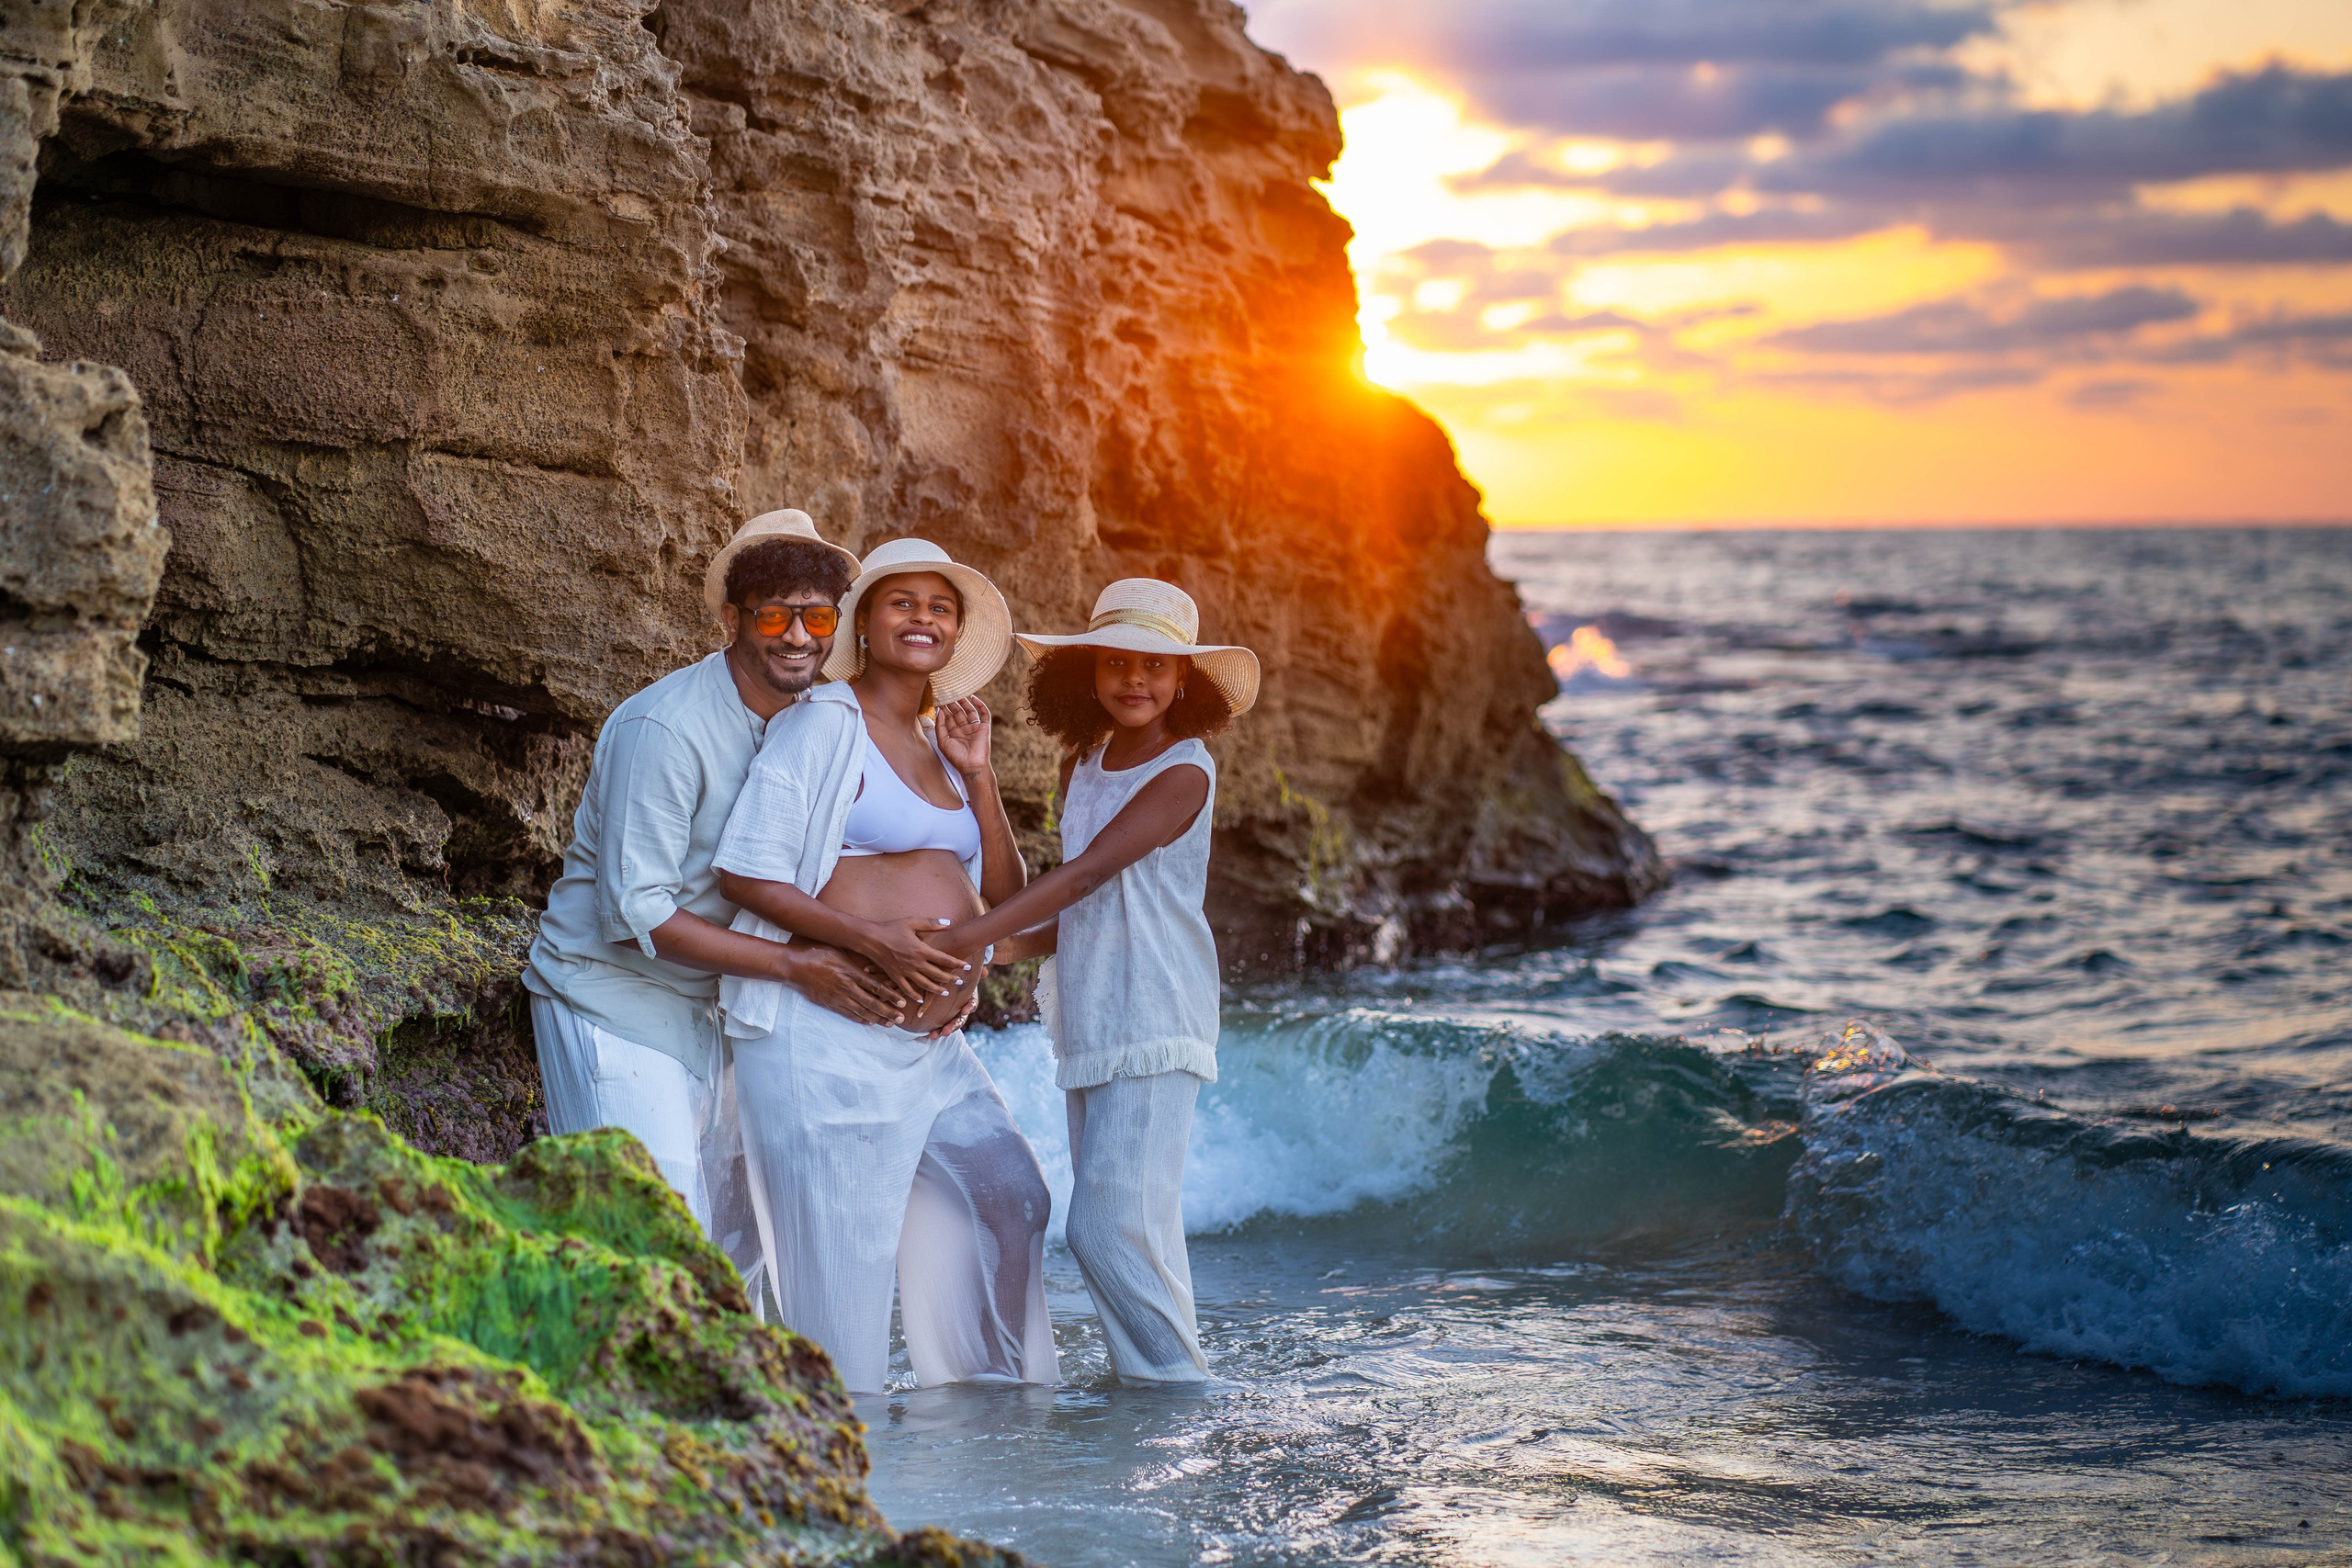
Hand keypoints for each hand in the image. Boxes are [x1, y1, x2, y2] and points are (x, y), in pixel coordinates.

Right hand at [781, 944, 908, 1027]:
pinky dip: (860, 1019)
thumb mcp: (838, 952)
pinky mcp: (829, 1004)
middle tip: (901, 1019)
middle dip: (888, 1011)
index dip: (891, 995)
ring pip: (862, 1011)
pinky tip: (870, 1023)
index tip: (903, 1002)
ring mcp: (838, 997)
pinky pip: (848, 1014)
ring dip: (877, 1018)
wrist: (794, 966)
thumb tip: (867, 963)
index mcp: (851, 972)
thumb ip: (853, 960)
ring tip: (890, 1024)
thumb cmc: (816, 953)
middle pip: (872, 1002)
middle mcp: (847, 987)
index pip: (875, 987)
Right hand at [860, 915, 972, 1000]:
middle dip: (950, 978)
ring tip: (945, 992)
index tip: (967, 966)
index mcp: (921, 950)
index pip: (943, 959)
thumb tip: (948, 923)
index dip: (956, 963)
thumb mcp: (912, 922)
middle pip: (937, 974)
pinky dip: (914, 996)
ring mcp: (905, 971)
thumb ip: (931, 923)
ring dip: (936, 989)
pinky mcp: (895, 976)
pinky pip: (906, 989)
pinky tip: (920, 1000)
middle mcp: (915, 963)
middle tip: (960, 981)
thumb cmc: (891, 928)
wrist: (870, 938)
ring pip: (924, 984)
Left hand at [925, 965, 984, 1039]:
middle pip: (960, 1019)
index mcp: (970, 998)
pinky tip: (928, 1035)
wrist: (948, 976)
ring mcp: (953, 1013)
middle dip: (953, 1026)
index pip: (972, 1004)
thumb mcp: (965, 971)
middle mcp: (962, 1008)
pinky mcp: (943, 1016)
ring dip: (942, 1031)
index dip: (969, 1007)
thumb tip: (985, 972)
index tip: (965, 1010)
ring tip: (934, 1036)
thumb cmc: (959, 973)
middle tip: (946, 1031)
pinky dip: (935, 1030)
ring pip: (950, 1025)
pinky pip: (940, 1025)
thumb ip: (975, 971)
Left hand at [934, 696, 992, 777]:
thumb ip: (940, 726)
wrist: (972, 766)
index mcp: (954, 733)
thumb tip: (940, 711)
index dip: (944, 709)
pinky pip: (984, 714)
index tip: (938, 699)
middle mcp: (964, 729)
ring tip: (958, 692)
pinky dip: (980, 705)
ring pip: (969, 711)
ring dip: (964, 702)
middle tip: (947, 693)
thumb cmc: (956, 757)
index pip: (948, 717)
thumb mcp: (943, 741)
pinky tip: (973, 698)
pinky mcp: (984, 727)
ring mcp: (974, 728)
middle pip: (958, 712)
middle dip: (952, 703)